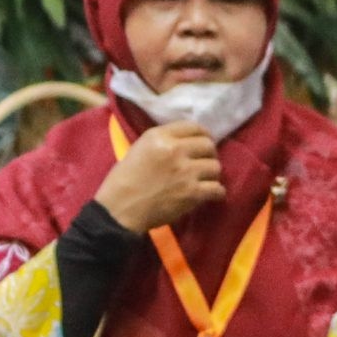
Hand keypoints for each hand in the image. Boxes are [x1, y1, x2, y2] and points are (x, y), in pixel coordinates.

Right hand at [94, 121, 224, 231]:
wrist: (119, 210)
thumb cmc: (123, 181)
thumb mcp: (139, 148)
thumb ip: (163, 142)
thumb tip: (186, 143)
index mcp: (159, 136)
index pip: (193, 126)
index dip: (202, 134)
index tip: (202, 143)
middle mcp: (175, 150)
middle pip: (208, 145)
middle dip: (209, 154)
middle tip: (204, 163)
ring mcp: (186, 172)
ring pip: (215, 167)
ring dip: (212, 174)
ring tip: (205, 180)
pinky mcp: (192, 193)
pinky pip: (217, 189)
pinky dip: (216, 192)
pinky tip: (210, 194)